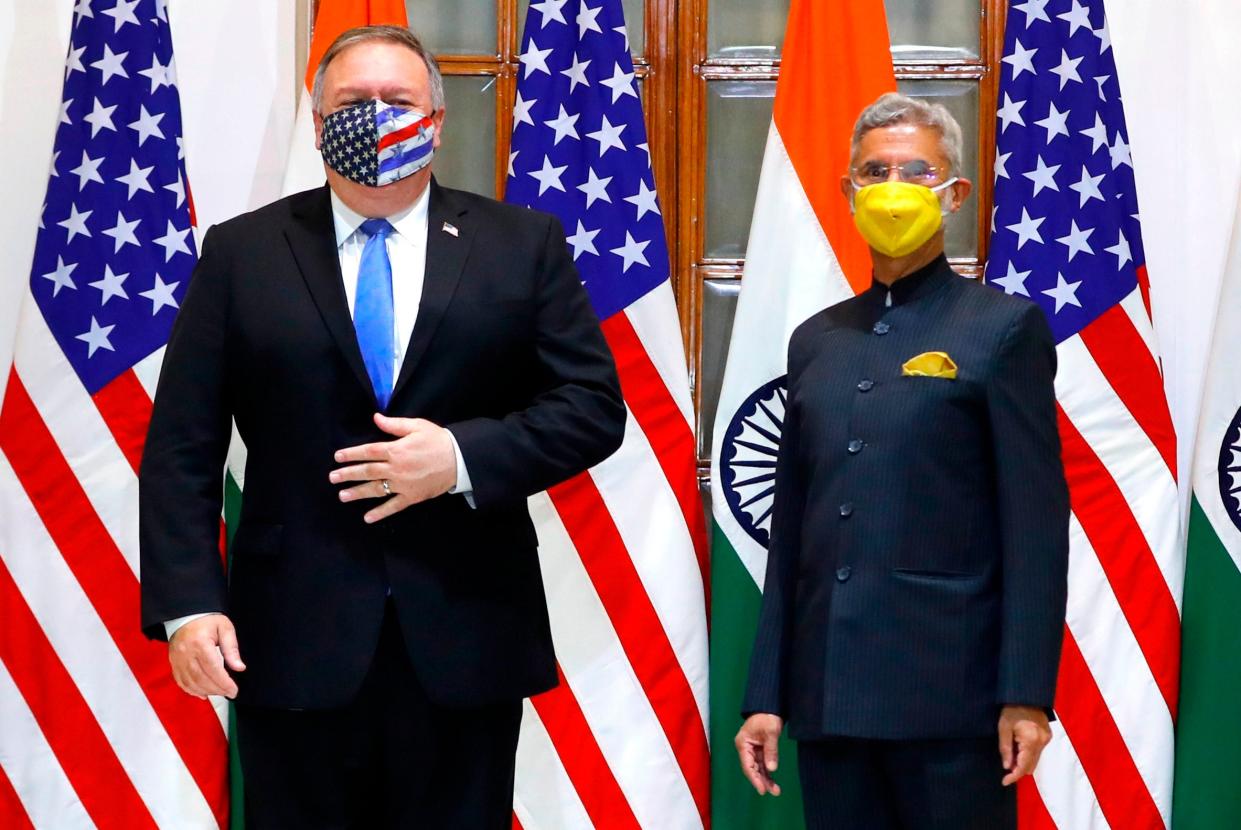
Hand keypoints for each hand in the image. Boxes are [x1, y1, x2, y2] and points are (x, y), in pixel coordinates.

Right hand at [168, 614, 244, 699]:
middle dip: (217, 689)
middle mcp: (186, 654)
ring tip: (219, 693)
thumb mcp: (225, 628)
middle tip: (229, 693)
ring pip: (191, 683)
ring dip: (206, 691)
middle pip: (201, 679)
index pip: (213, 669)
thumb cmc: (207, 621)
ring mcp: (177, 660)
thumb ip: (231, 648)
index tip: (233, 690)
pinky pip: (181, 682)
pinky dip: (192, 691)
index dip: (224, 683)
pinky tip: (203, 693)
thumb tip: (239, 667)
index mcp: (200, 643)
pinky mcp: (174, 664)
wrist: (186, 617)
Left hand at [330, 413, 457, 522]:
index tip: (338, 456)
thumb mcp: (417, 426)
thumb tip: (376, 418)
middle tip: (332, 477)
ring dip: (358, 493)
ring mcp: (403, 484)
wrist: (459, 459)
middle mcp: (396, 468)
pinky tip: (367, 517)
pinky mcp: (412, 496)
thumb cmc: (437, 440)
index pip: (368, 452)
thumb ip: (394, 424)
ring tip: (343, 495)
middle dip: (348, 474)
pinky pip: (393, 506)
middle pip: (367, 471)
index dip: (351, 454)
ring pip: (376, 489)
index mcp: (396, 449)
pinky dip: (380, 513)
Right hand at [735, 713, 783, 795]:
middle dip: (762, 781)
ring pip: (758, 768)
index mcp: (743, 743)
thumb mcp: (771, 732)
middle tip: (773, 791)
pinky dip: (768, 772)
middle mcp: (745, 748)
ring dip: (766, 779)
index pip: (747, 765)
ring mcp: (752, 750)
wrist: (770, 707)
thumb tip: (772, 769)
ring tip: (776, 790)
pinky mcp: (759, 750)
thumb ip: (771, 750)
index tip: (762, 789)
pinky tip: (773, 782)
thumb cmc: (767, 716)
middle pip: (752, 769)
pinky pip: (762, 764)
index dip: (755, 778)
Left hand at [998, 705, 1051, 785]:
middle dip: (1018, 769)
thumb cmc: (1011, 710)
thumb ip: (1005, 749)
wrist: (1026, 695)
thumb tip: (1007, 767)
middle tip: (1005, 768)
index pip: (1023, 766)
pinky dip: (1029, 754)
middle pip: (1031, 766)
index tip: (1004, 782)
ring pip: (1035, 760)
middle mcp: (1042, 742)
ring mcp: (1047, 739)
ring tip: (1010, 755)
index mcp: (1031, 741)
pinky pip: (1038, 751)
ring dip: (1023, 762)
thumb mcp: (1003, 728)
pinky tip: (1018, 747)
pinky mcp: (1048, 735)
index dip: (1014, 776)